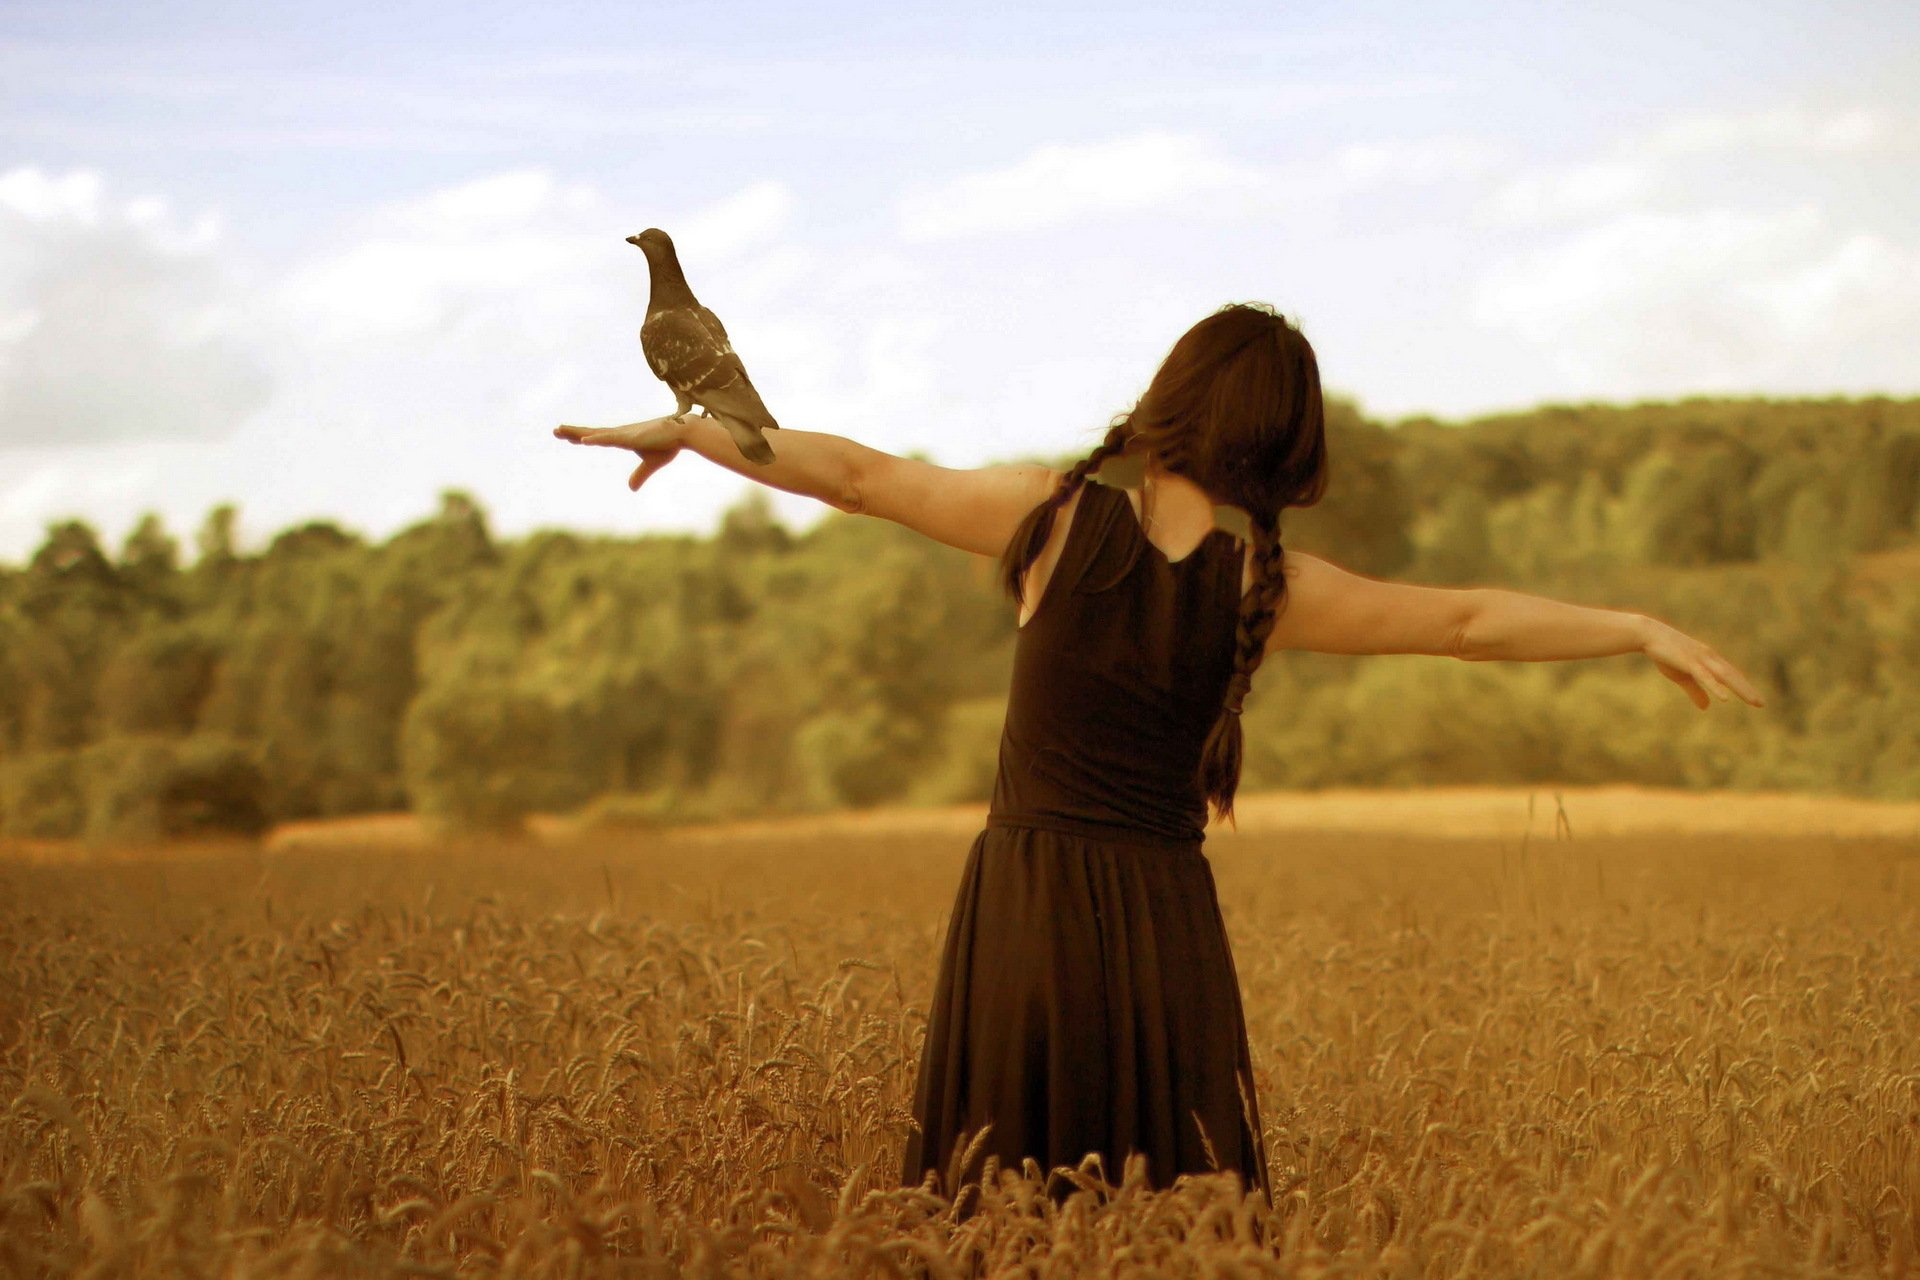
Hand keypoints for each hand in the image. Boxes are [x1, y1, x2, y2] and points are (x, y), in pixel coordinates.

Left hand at [554, 415, 690, 491]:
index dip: (583, 437)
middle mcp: (620, 434)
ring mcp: (623, 434)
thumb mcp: (650, 464)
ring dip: (577, 432)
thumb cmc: (668, 444)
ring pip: (595, 434)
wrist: (683, 433)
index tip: (568, 437)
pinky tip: (583, 440)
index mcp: (623, 439)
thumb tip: (630, 488)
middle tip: (555, 430)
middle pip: (592, 433)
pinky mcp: (630, 437)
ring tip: (560, 430)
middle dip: (573, 432)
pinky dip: (596, 439)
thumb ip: (639, 475)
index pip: (598, 437)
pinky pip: (609, 438)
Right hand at [1638, 616, 1765, 710]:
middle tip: (1761, 704)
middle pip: (1732, 676)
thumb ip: (1695, 691)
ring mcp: (1700, 659)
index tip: (1756, 700)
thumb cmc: (1664, 653)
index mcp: (1708, 660)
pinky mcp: (1689, 662)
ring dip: (1740, 689)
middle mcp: (1709, 658)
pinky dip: (1716, 687)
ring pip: (1725, 676)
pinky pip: (1705, 677)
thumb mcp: (1681, 676)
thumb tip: (1707, 707)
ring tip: (1753, 701)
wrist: (1648, 634)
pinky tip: (1725, 698)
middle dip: (1747, 690)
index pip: (1731, 675)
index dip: (1743, 687)